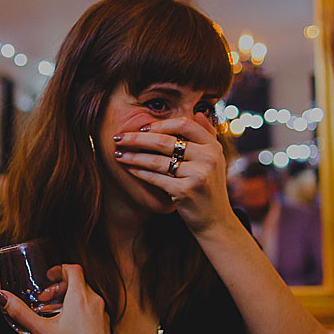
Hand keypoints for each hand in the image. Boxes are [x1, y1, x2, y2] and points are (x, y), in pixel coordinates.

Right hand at [0, 264, 117, 333]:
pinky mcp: (106, 329)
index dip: (59, 270)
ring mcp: (103, 316)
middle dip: (60, 288)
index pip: (73, 270)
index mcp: (80, 297)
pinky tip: (69, 330)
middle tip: (46, 300)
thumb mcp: (41, 331)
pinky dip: (81, 313)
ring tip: (55, 314)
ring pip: (87, 299)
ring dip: (70, 301)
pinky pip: (93, 312)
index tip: (49, 278)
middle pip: (79, 284)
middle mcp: (95, 303)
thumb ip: (20, 313)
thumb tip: (2, 297)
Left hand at [113, 111, 235, 233]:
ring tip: (118, 154)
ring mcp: (198, 175)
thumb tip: (199, 113)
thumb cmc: (210, 189)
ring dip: (134, 156)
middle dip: (137, 138)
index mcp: (213, 146)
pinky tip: (128, 169)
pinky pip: (156, 178)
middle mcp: (208, 158)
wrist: (215, 221)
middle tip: (118, 138)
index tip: (142, 128)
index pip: (184, 124)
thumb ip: (208, 136)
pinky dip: (139, 172)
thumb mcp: (215, 160)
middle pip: (166, 141)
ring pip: (157, 160)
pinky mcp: (185, 191)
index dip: (161, 124)